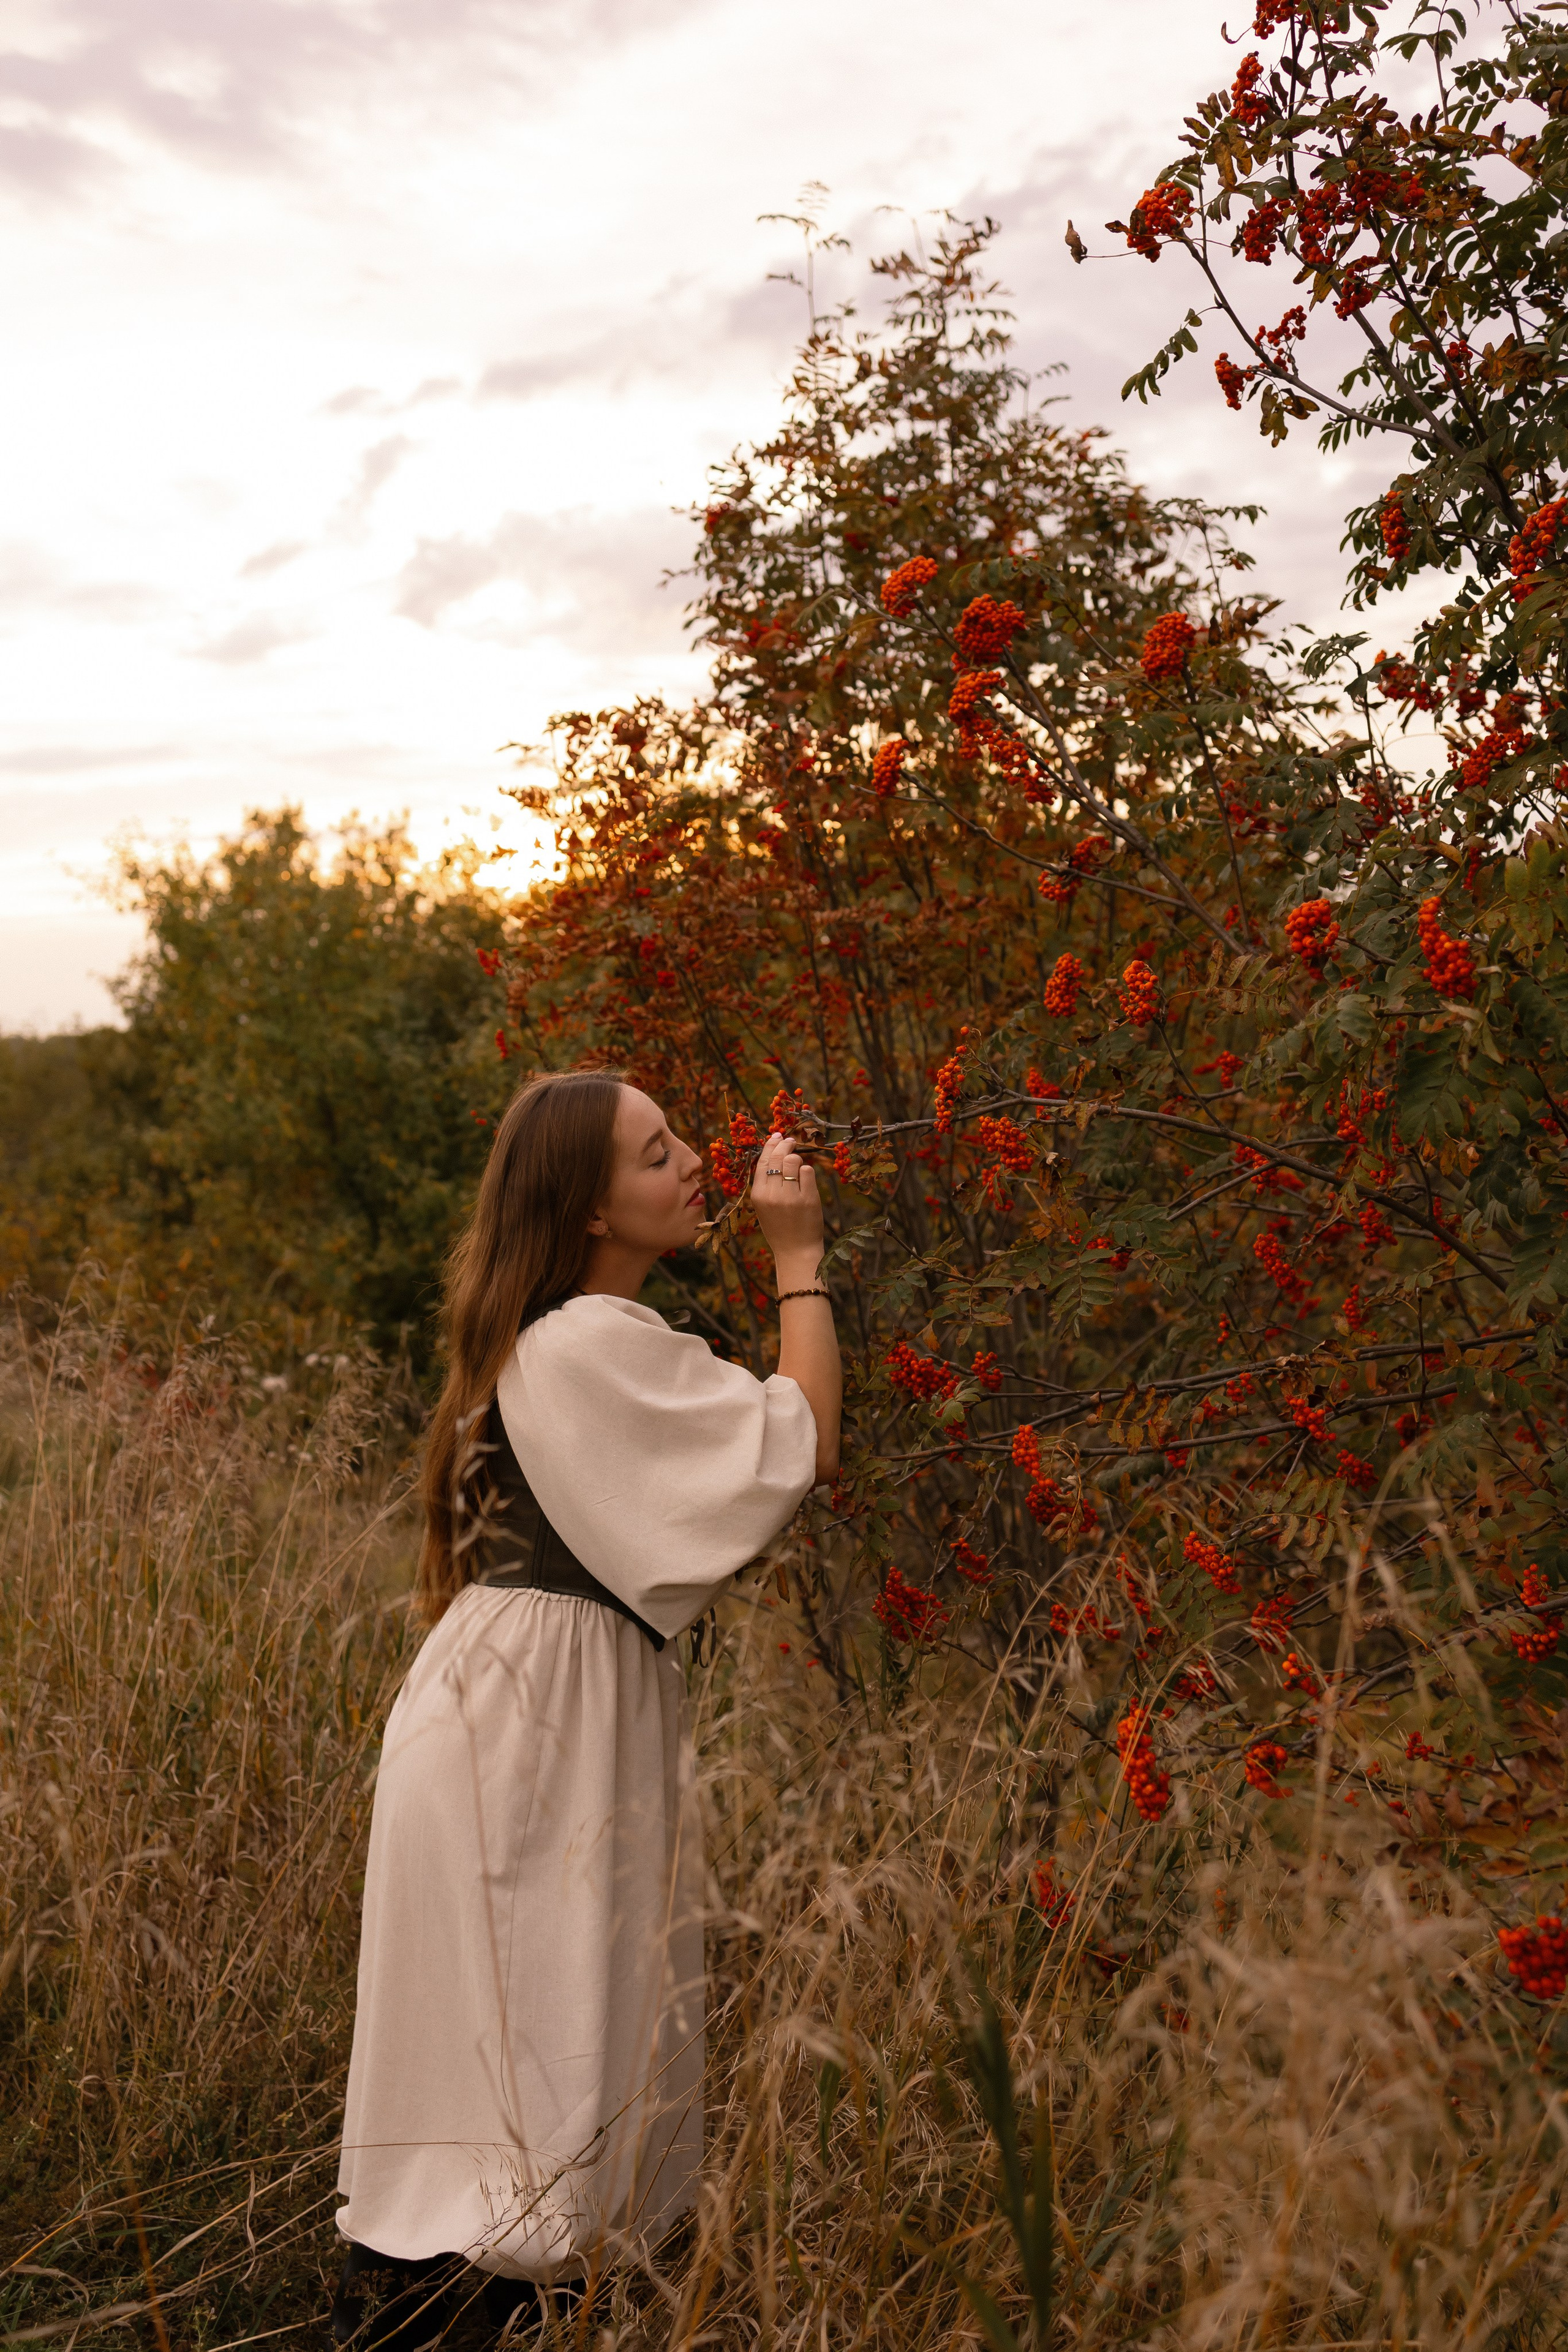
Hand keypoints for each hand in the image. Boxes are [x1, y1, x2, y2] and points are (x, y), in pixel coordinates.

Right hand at [748, 1130, 825, 1271]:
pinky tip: (806, 1180)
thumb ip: (766, 1183)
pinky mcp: (808, 1198)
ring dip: (797, 1159)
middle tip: (791, 1140)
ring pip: (794, 1161)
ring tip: (798, 1167)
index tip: (776, 1135)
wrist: (795, 1251)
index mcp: (757, 1195)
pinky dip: (807, 1172)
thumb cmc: (779, 1228)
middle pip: (778, 1157)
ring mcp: (790, 1196)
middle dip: (785, 1144)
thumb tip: (774, 1153)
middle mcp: (772, 1194)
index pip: (763, 1161)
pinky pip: (808, 1172)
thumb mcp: (763, 1206)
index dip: (770, 1145)